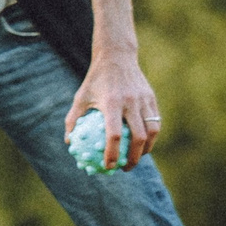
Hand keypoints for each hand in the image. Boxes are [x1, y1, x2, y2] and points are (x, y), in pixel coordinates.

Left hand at [67, 50, 159, 169]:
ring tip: (136, 159)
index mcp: (112, 103)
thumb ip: (73, 120)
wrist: (117, 57)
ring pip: (151, 131)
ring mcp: (144, 100)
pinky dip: (151, 136)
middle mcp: (131, 103)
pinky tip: (143, 145)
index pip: (114, 135)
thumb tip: (69, 142)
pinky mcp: (152, 99)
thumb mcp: (80, 97)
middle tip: (124, 169)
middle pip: (138, 137)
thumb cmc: (95, 80)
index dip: (112, 153)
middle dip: (133, 158)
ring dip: (146, 149)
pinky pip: (155, 122)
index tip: (108, 167)